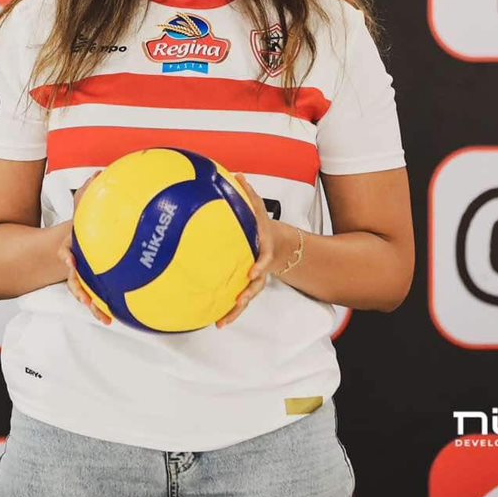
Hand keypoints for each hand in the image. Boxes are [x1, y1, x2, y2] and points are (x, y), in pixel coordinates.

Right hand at [58, 173, 111, 325]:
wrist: (70, 242)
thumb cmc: (82, 224)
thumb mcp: (84, 206)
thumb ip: (89, 192)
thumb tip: (99, 173)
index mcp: (72, 245)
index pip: (66, 249)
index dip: (67, 255)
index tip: (69, 260)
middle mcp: (74, 262)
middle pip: (73, 278)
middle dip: (79, 288)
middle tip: (85, 298)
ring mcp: (80, 276)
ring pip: (82, 292)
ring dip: (91, 304)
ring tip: (101, 315)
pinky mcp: (90, 285)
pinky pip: (94, 298)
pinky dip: (99, 308)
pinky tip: (111, 319)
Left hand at [216, 172, 296, 329]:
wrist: (279, 245)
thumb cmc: (263, 226)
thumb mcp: (258, 209)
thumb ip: (249, 194)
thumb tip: (237, 173)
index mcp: (262, 251)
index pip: (263, 259)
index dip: (259, 265)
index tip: (253, 270)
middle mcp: (260, 268)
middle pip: (256, 285)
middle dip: (248, 294)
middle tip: (239, 301)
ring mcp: (254, 280)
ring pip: (247, 298)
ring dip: (236, 310)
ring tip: (223, 321)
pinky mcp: (246, 287)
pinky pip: (238, 302)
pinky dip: (230, 312)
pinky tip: (217, 322)